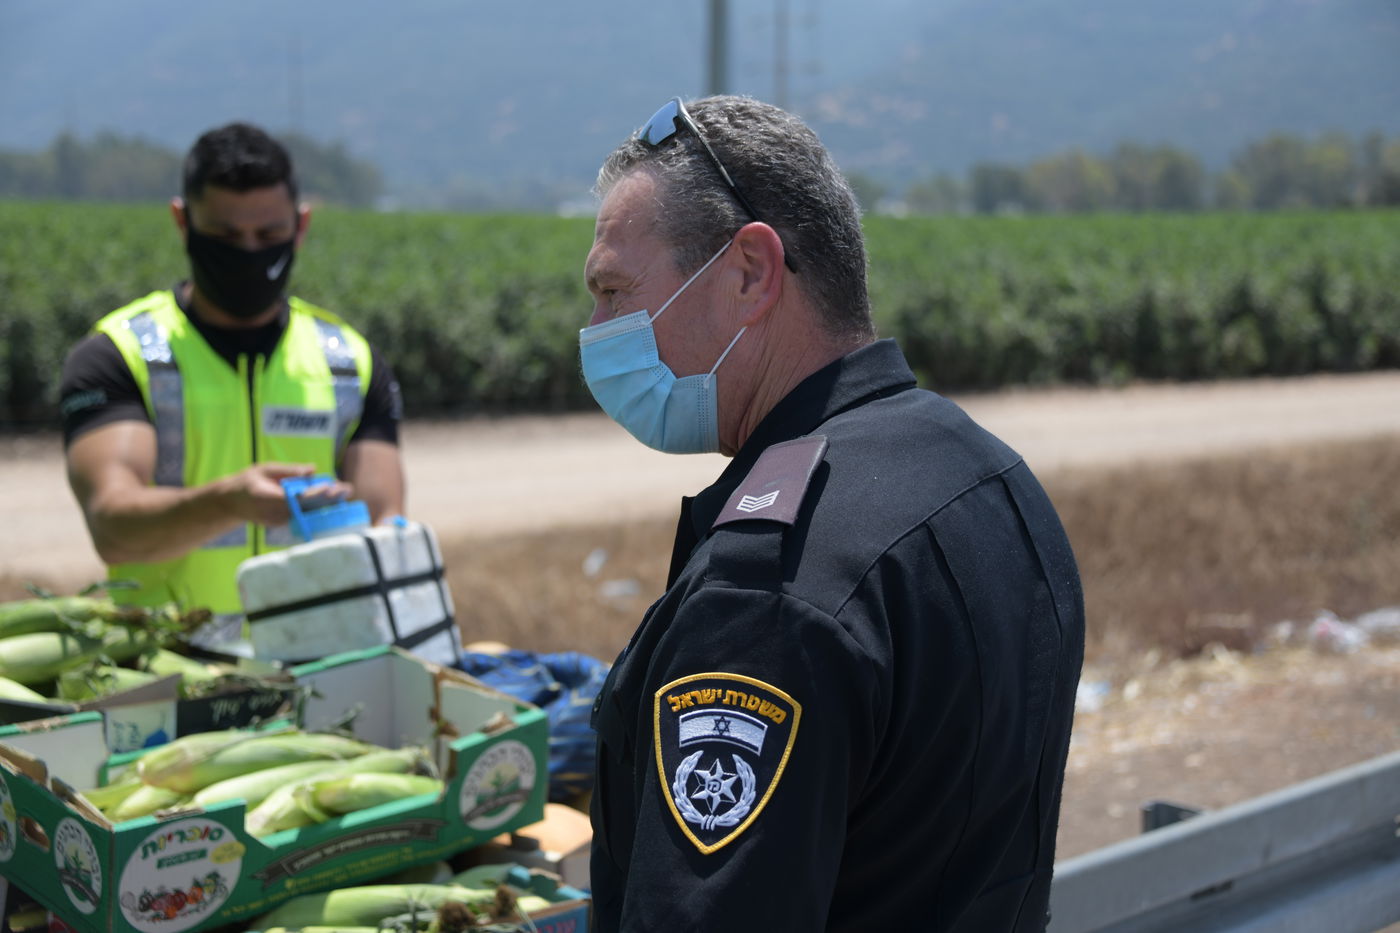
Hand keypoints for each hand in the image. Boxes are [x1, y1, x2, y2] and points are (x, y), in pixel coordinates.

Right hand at [219, 463, 351, 526]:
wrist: (231, 503)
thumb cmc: (247, 482)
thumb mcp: (264, 469)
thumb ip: (288, 470)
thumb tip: (312, 470)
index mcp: (269, 499)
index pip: (297, 498)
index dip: (316, 493)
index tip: (332, 486)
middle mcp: (276, 514)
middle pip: (307, 508)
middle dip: (328, 499)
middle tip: (347, 488)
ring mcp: (280, 522)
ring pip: (307, 514)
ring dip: (327, 504)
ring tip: (344, 491)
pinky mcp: (283, 524)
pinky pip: (303, 516)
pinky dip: (318, 508)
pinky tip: (333, 499)